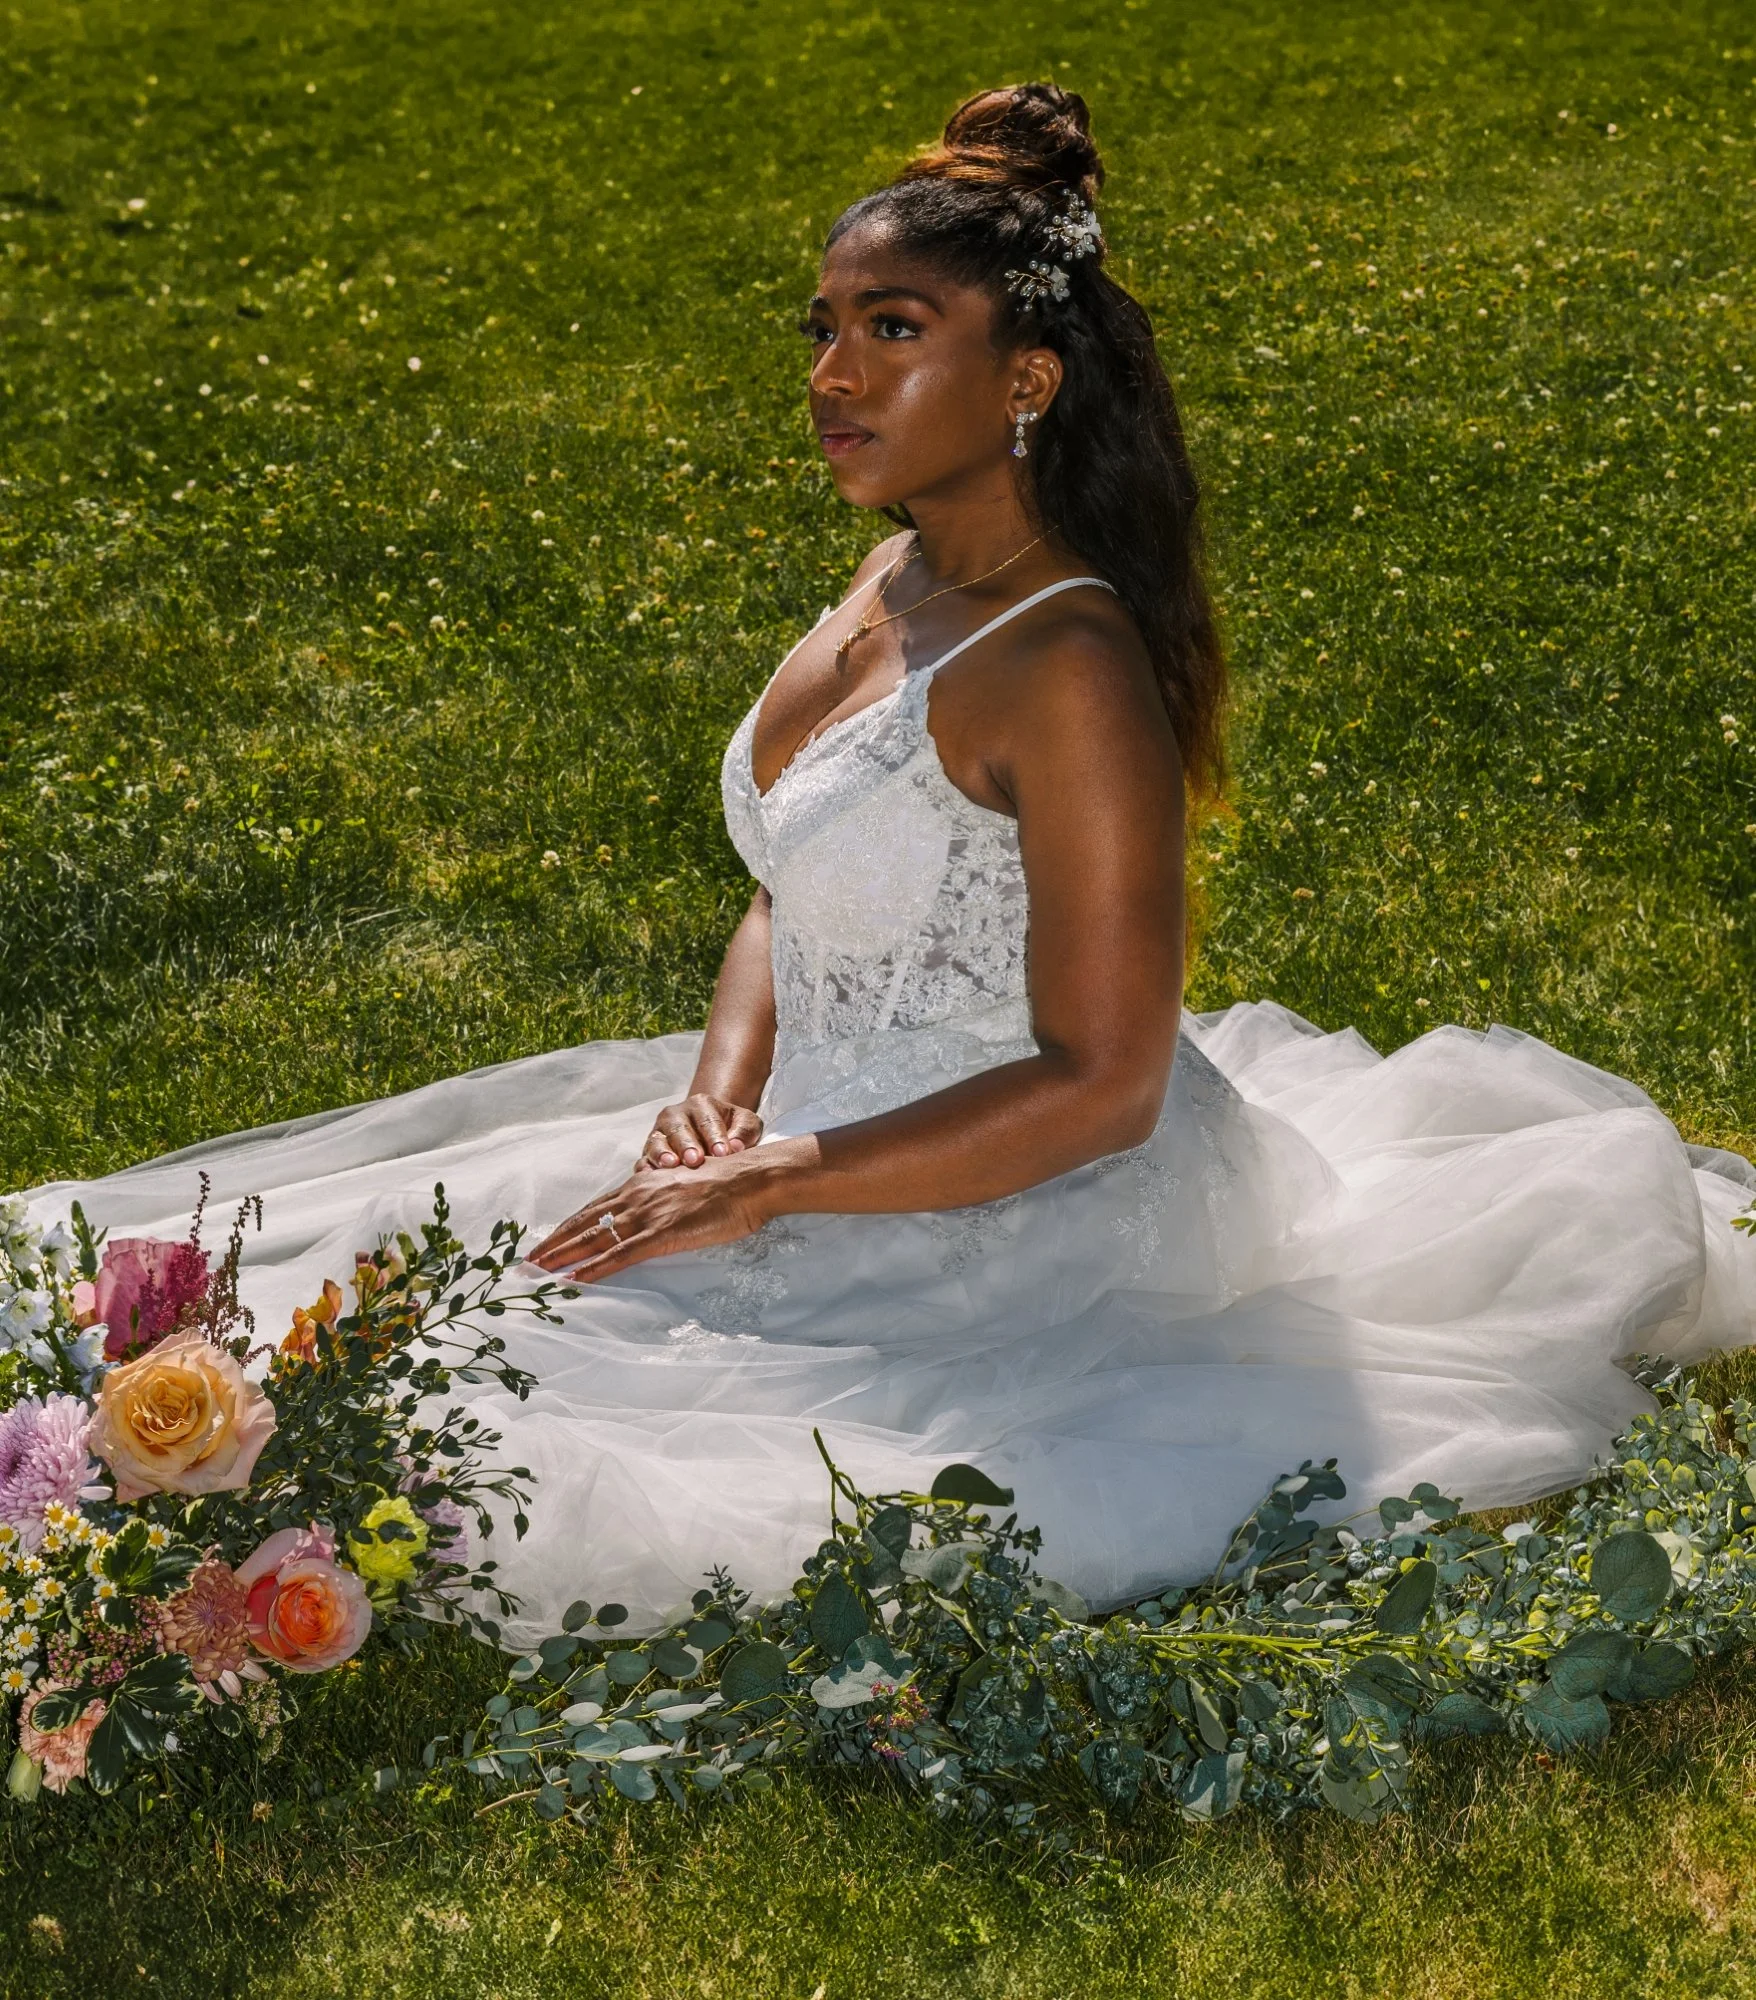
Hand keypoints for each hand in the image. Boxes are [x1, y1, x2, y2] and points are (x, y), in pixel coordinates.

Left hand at [529, 1151, 776, 1281]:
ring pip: (592, 1239)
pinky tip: (573, 1280)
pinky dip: (592, 1269)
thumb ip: (661, 1197)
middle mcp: (635, 1197)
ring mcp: (646, 1215)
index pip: (592, 1209)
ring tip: (536, 1274)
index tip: (544, 1243)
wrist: (748, 1179)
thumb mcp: (684, 1184)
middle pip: (583, 1224)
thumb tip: (649, 1212)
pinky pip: (618, 1255)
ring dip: (561, 1258)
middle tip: (525, 1264)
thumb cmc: (725, 1183)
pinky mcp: (661, 1234)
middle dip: (552, 1244)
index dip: (566, 1228)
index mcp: (640, 1185)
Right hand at [634, 1092, 763, 1171]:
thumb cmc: (732, 1128)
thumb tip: (736, 1147)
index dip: (714, 1136)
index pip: (707, 1120)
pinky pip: (643, 1158)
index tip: (722, 1153)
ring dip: (662, 1153)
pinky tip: (649, 1176)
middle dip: (687, 1144)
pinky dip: (644, 1166)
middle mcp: (676, 1115)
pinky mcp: (649, 1151)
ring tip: (671, 1165)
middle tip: (695, 1160)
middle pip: (679, 1129)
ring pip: (657, 1141)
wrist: (711, 1131)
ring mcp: (660, 1133)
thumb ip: (745, 1130)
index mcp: (701, 1104)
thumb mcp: (746, 1123)